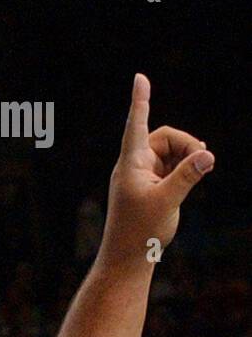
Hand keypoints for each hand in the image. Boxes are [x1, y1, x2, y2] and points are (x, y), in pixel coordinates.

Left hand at [98, 73, 212, 268]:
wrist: (128, 259)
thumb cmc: (140, 233)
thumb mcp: (167, 202)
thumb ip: (188, 175)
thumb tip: (208, 154)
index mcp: (131, 164)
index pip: (136, 125)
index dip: (140, 101)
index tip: (140, 77)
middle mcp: (134, 166)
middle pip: (166, 137)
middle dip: (187, 145)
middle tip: (205, 161)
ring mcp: (142, 175)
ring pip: (171, 151)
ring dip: (188, 157)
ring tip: (201, 171)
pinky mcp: (150, 186)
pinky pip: (171, 166)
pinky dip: (184, 169)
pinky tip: (189, 183)